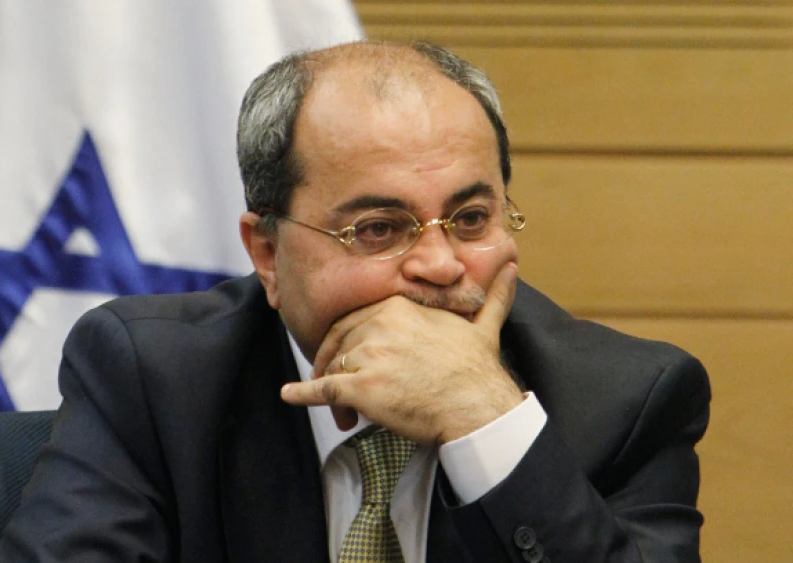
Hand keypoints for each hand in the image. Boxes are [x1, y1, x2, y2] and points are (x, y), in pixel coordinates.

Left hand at [280, 262, 523, 444]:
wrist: (477, 405)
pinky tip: (289, 395)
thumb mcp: (484, 325)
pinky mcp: (361, 387)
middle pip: (339, 341)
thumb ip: (493, 296)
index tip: (345, 355)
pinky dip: (302, 393)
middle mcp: (378, 325)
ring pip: (334, 367)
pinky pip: (323, 389)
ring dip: (330, 389)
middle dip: (335, 364)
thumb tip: (514, 267)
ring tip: (342, 413)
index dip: (346, 340)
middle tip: (338, 386)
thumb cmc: (478, 370)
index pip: (355, 319)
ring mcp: (368, 355)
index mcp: (398, 307)